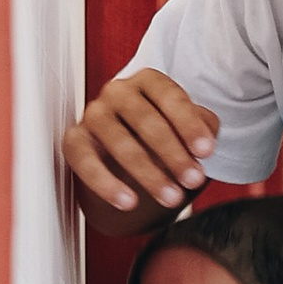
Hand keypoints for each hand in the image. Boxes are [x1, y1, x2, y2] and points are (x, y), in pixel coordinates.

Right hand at [63, 68, 218, 224]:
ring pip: (116, 140)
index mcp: (149, 82)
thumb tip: (208, 134)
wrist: (130, 167)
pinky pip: (84, 160)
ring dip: (146, 172)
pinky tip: (128, 201)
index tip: (206, 151)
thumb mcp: (189, 131)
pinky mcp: (75, 140)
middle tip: (193, 180)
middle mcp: (118, 92)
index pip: (169, 97)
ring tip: (170, 197)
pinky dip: (105, 183)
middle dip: (172, 153)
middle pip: (144, 119)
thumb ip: (203, 127)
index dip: (189, 125)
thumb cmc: (164, 141)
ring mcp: (93, 114)